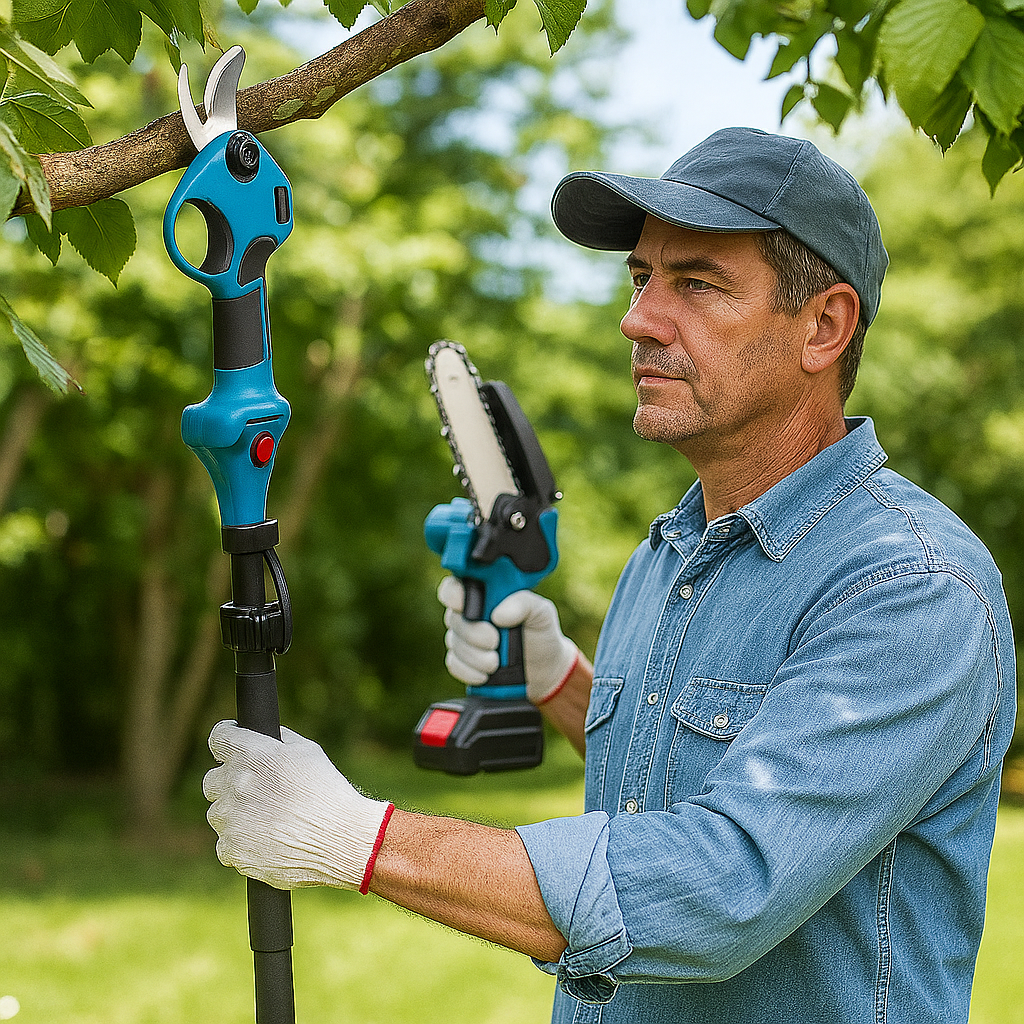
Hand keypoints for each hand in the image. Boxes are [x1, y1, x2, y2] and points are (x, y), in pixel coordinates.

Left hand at [203, 721, 392, 892]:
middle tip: (255, 790)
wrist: (339, 839)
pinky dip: (240, 842)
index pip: (219, 738)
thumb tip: (268, 738)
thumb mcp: (309, 752)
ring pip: (218, 812)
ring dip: (235, 813)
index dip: (225, 739)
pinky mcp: (231, 850)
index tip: (230, 744)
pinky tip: (267, 840)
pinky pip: (225, 843)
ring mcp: (230, 819)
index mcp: (252, 755)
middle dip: (229, 782)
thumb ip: (280, 740)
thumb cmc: (328, 793)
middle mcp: (235, 784)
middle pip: (212, 779)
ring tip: (268, 820)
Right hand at [437, 577, 579, 704]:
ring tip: (496, 662)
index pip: (456, 586)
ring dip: (475, 656)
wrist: (545, 668)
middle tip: (494, 641)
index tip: (462, 605)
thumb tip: (498, 615)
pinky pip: (454, 664)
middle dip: (473, 633)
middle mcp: (470, 614)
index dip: (453, 594)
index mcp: (485, 594)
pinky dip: (469, 671)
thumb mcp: (541, 612)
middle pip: (453, 618)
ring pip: (454, 643)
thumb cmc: (540, 632)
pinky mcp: (463, 661)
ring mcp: (463, 638)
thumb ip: (523, 604)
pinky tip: (485, 674)